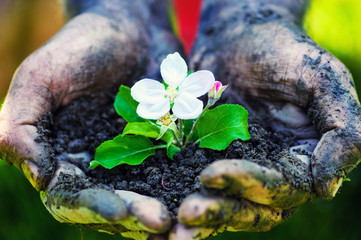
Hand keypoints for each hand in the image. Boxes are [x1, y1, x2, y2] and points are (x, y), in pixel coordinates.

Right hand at [0, 0, 180, 237]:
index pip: (70, 198)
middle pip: (111, 205)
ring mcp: (131, 161)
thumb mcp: (40, 78)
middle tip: (160, 221)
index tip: (119, 211)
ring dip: (159, 211)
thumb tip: (39, 179)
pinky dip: (182, 190)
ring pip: (143, 198)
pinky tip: (197, 198)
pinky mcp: (162, 151)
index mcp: (61, 159)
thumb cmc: (80, 48)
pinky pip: (172, 176)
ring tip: (181, 220)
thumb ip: (21, 127)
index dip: (91, 208)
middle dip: (133, 216)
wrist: (130, 28)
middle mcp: (96, 168)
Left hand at [170, 0, 360, 237]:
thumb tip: (325, 188)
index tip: (210, 174)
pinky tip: (156, 208)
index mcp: (302, 161)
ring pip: (221, 203)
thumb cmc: (284, 51)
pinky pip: (194, 184)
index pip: (281, 189)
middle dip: (219, 211)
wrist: (240, 34)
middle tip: (185, 215)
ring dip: (198, 218)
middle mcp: (271, 173)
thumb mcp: (324, 80)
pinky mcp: (207, 159)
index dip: (248, 185)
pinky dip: (178, 198)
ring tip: (169, 230)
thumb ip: (343, 132)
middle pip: (250, 208)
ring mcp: (238, 168)